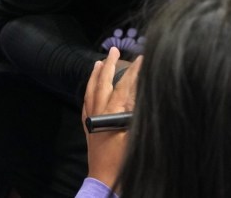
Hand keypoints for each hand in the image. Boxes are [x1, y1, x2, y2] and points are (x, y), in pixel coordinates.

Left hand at [83, 47, 141, 187]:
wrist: (106, 180)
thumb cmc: (124, 159)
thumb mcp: (137, 133)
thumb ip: (140, 111)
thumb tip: (144, 92)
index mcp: (112, 111)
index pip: (125, 84)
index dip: (135, 70)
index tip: (142, 57)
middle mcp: (99, 112)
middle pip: (103, 82)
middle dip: (109, 65)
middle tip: (113, 50)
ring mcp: (92, 120)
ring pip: (91, 91)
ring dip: (95, 76)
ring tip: (99, 62)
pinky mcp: (89, 129)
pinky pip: (86, 105)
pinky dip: (88, 93)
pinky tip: (90, 89)